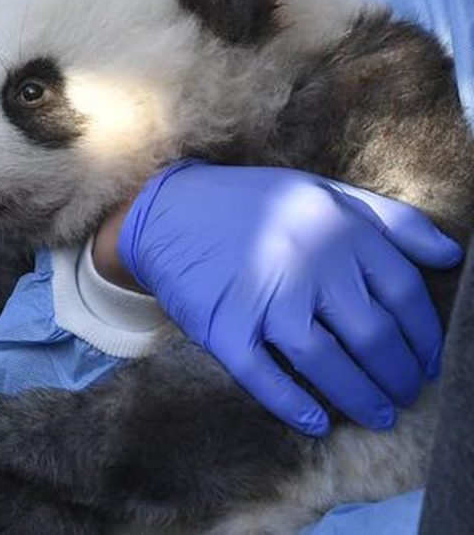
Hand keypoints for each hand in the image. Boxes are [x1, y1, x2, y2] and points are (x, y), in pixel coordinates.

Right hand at [113, 161, 462, 435]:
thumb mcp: (325, 193)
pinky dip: (293, 405)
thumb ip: (392, 220)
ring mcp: (265, 298)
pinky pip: (265, 377)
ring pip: (327, 364)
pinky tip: (316, 422)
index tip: (427, 364)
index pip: (404, 296)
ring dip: (359, 398)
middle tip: (403, 396)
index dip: (424, 339)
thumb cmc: (253, 203)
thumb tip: (453, 255)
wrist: (170, 210)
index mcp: (340, 230)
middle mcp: (309, 264)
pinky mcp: (224, 326)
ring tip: (376, 415)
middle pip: (373, 337)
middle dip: (397, 377)